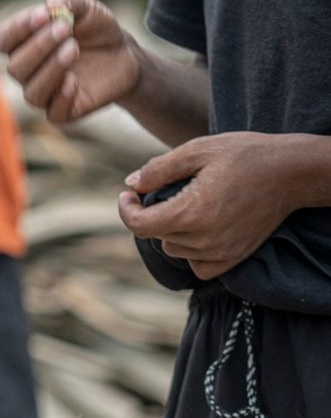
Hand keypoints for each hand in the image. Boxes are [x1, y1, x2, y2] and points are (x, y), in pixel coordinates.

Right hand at [0, 0, 140, 124]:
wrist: (122, 53)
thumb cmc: (96, 29)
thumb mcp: (86, 7)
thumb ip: (68, 1)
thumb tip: (50, 5)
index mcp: (24, 45)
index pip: (3, 41)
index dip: (18, 29)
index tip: (44, 14)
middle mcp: (28, 72)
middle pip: (15, 67)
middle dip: (39, 47)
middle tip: (65, 29)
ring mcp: (44, 94)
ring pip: (32, 92)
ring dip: (51, 69)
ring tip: (74, 48)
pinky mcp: (63, 112)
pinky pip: (53, 113)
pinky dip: (62, 97)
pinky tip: (75, 80)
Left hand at [119, 134, 308, 280]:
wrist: (291, 172)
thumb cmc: (245, 155)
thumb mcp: (199, 150)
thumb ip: (160, 169)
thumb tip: (131, 185)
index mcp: (190, 212)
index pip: (139, 224)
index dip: (126, 209)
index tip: (128, 196)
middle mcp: (202, 239)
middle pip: (157, 235)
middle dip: (154, 213)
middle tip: (168, 190)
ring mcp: (218, 253)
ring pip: (175, 250)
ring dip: (173, 231)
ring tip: (192, 204)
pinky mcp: (232, 259)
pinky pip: (197, 267)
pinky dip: (192, 252)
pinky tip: (201, 231)